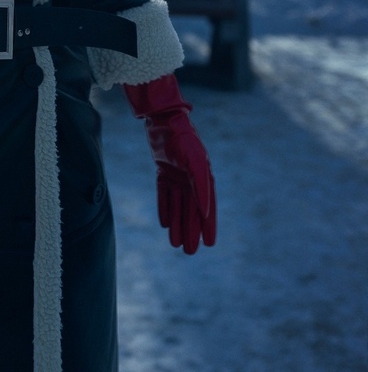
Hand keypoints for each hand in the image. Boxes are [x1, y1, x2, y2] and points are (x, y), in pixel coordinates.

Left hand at [123, 75, 216, 253]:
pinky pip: (164, 194)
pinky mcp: (163, 170)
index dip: (208, 226)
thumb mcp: (193, 162)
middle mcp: (191, 178)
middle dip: (191, 230)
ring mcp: (177, 174)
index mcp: (203, 176)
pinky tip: (164, 224)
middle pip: (191, 209)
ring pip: (178, 205)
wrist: (162, 119)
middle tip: (190, 252)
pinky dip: (165, 208)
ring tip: (176, 244)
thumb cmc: (182, 139)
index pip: (206, 207)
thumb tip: (205, 212)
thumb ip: (201, 185)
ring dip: (177, 223)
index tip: (209, 244)